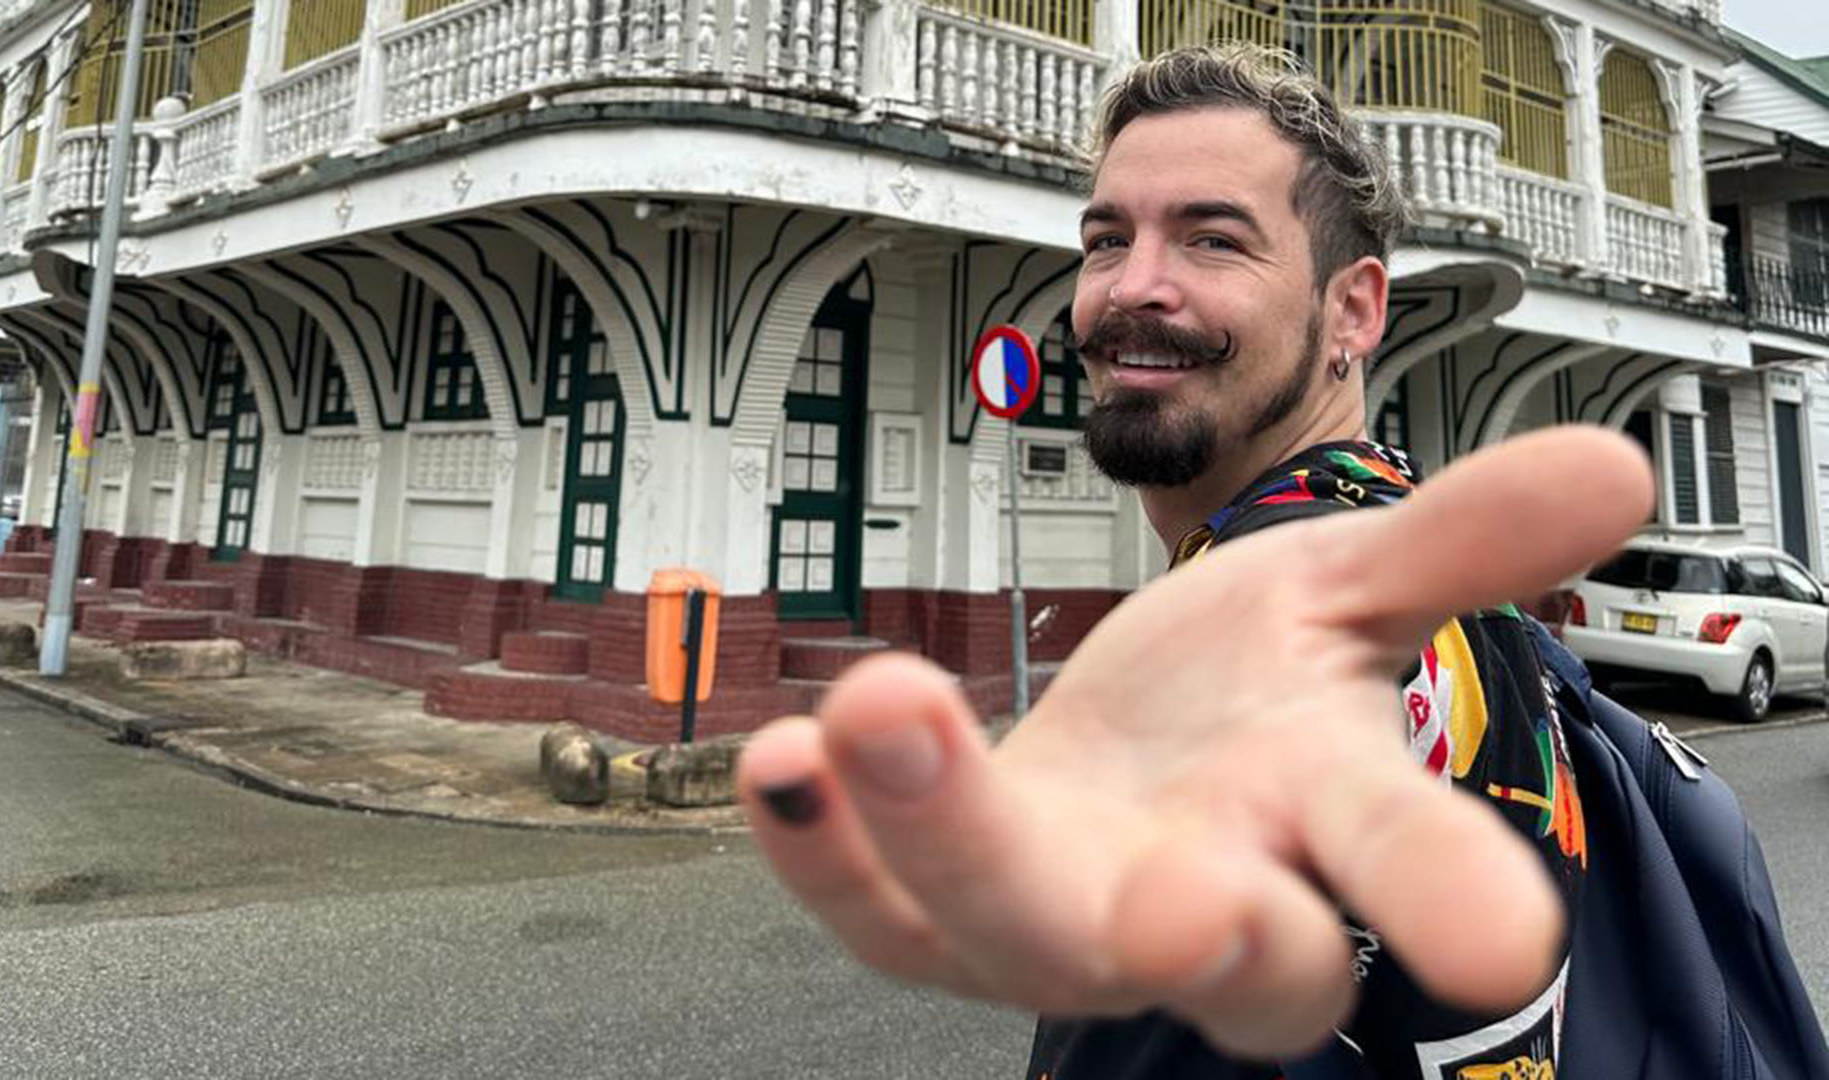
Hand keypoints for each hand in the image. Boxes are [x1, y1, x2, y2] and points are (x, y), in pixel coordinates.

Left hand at [735, 427, 1652, 1058]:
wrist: (1129, 758)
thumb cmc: (1246, 700)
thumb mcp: (1344, 595)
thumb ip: (1459, 540)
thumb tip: (1615, 462)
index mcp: (1318, 822)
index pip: (1397, 873)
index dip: (1442, 900)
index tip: (1493, 936)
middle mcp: (1192, 894)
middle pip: (1210, 951)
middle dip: (1197, 933)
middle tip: (1179, 898)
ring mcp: (1056, 913)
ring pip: (1002, 921)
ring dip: (940, 828)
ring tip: (875, 707)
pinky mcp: (935, 902)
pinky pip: (869, 897)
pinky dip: (819, 842)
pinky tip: (779, 756)